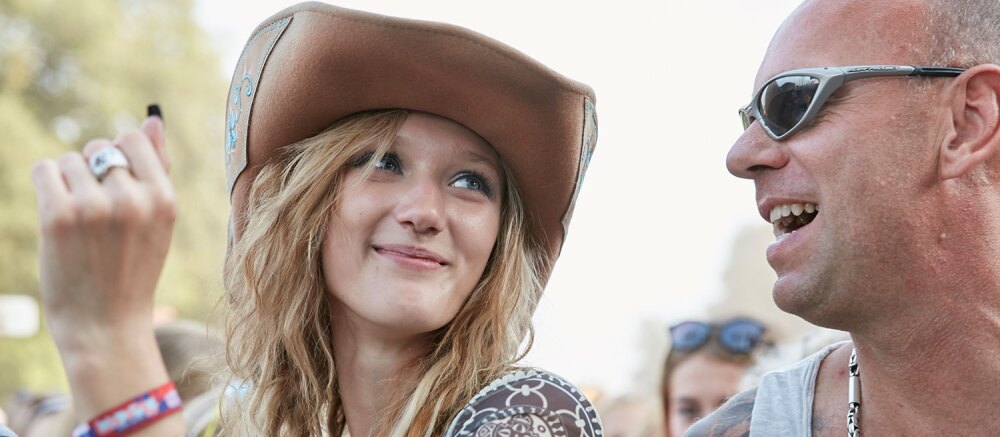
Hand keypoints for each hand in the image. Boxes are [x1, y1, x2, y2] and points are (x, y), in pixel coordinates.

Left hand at [32, 113, 173, 344]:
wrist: (105, 324)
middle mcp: (132, 199)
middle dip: (92, 171)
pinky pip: (45, 170)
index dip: (118, 157)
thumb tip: (152, 119)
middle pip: (99, 147)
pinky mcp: (59, 217)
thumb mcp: (158, 222)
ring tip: (79, 220)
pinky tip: (57, 215)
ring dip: (68, 182)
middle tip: (96, 213)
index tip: (115, 187)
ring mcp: (94, 207)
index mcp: (163, 199)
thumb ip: (158, 169)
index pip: (133, 138)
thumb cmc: (132, 269)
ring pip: (71, 160)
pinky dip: (47, 186)